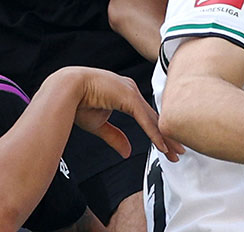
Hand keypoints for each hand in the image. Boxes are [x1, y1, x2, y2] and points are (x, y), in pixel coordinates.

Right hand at [60, 67, 183, 162]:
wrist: (64, 91)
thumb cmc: (77, 103)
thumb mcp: (99, 125)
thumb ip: (115, 137)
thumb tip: (128, 152)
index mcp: (125, 94)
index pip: (146, 116)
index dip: (157, 132)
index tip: (166, 146)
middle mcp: (131, 90)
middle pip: (154, 117)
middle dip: (168, 136)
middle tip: (179, 151)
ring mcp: (131, 92)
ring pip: (153, 119)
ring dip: (165, 137)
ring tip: (176, 152)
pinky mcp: (129, 97)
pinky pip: (145, 119)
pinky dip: (154, 134)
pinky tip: (162, 147)